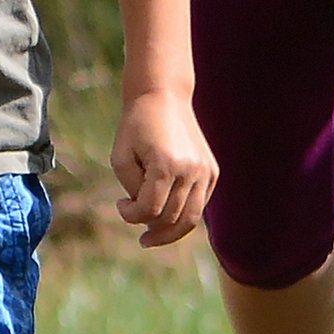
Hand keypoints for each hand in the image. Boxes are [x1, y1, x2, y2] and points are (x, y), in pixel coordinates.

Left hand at [114, 87, 217, 248]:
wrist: (163, 97)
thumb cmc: (136, 126)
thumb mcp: (121, 157)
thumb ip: (132, 190)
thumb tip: (146, 215)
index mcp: (166, 164)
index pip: (149, 210)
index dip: (130, 215)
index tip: (121, 204)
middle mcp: (191, 170)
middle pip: (171, 219)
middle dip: (152, 229)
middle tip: (140, 234)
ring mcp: (205, 171)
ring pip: (191, 219)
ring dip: (171, 233)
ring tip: (154, 237)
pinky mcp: (212, 171)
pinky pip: (200, 205)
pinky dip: (185, 215)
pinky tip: (169, 215)